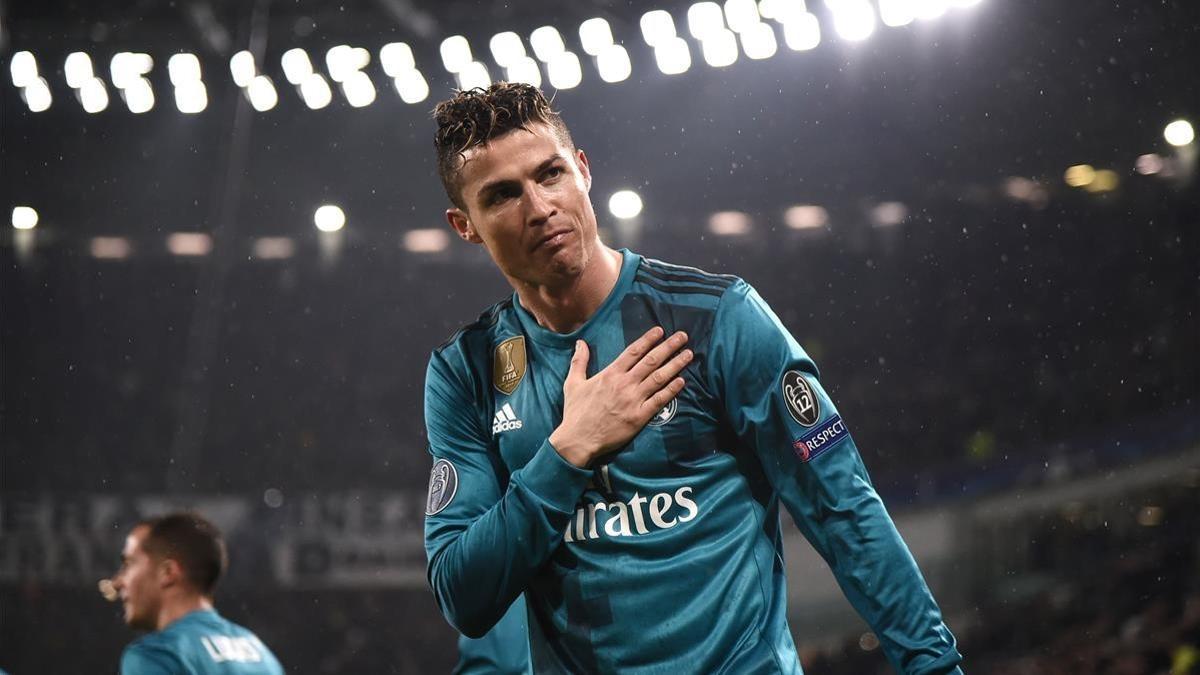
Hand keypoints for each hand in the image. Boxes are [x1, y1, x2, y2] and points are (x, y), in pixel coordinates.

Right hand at [550, 327, 690, 466]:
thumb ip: (579, 361)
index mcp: (610, 374)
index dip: (648, 339)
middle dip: (669, 346)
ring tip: (688, 354)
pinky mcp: (639, 417)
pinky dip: (671, 390)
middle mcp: (624, 384)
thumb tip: (580, 342)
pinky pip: (659, 400)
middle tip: (683, 336)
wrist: (579, 439)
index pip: (634, 351)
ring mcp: (633, 400)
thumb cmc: (576, 412)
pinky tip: (682, 381)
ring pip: (659, 378)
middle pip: (651, 360)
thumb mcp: (573, 383)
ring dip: (675, 364)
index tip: (661, 330)